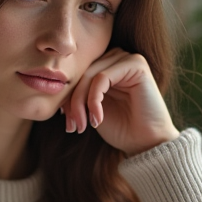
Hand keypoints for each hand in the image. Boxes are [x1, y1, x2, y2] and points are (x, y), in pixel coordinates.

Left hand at [62, 48, 179, 156]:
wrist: (146, 143)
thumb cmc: (121, 128)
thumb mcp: (91, 110)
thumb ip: (77, 95)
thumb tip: (55, 88)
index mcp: (106, 66)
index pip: (78, 75)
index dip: (67, 98)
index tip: (67, 122)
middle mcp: (116, 58)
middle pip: (82, 74)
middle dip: (73, 103)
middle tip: (72, 126)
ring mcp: (127, 58)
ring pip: (89, 76)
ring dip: (81, 103)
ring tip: (82, 125)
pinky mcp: (136, 64)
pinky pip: (102, 78)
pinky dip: (94, 100)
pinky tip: (97, 118)